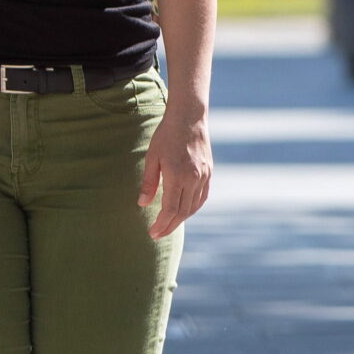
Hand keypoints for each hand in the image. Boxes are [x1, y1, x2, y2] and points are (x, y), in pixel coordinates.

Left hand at [140, 105, 209, 238]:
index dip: (161, 224)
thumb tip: (143, 204)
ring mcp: (204, 176)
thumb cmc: (166, 136)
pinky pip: (202, 197)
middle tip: (158, 234)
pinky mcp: (209, 172)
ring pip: (194, 206)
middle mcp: (194, 179)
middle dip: (170, 225)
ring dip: (181, 218)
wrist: (189, 118)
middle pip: (182, 211)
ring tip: (168, 225)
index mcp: (178, 176)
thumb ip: (148, 182)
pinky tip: (184, 211)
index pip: (170, 209)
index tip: (152, 233)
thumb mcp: (151, 158)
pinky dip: (193, 207)